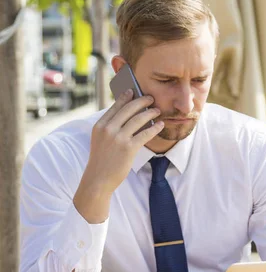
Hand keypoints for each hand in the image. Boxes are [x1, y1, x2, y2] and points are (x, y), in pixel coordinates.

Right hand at [73, 90, 162, 222]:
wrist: (98, 179)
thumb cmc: (101, 160)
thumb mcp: (99, 140)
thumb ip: (109, 128)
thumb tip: (125, 115)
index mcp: (99, 126)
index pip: (115, 106)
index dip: (125, 97)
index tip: (133, 91)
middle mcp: (108, 129)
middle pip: (128, 109)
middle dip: (141, 101)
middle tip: (150, 98)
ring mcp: (118, 138)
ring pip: (138, 119)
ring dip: (150, 113)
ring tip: (157, 110)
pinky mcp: (128, 148)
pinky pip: (145, 134)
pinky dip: (154, 128)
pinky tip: (160, 125)